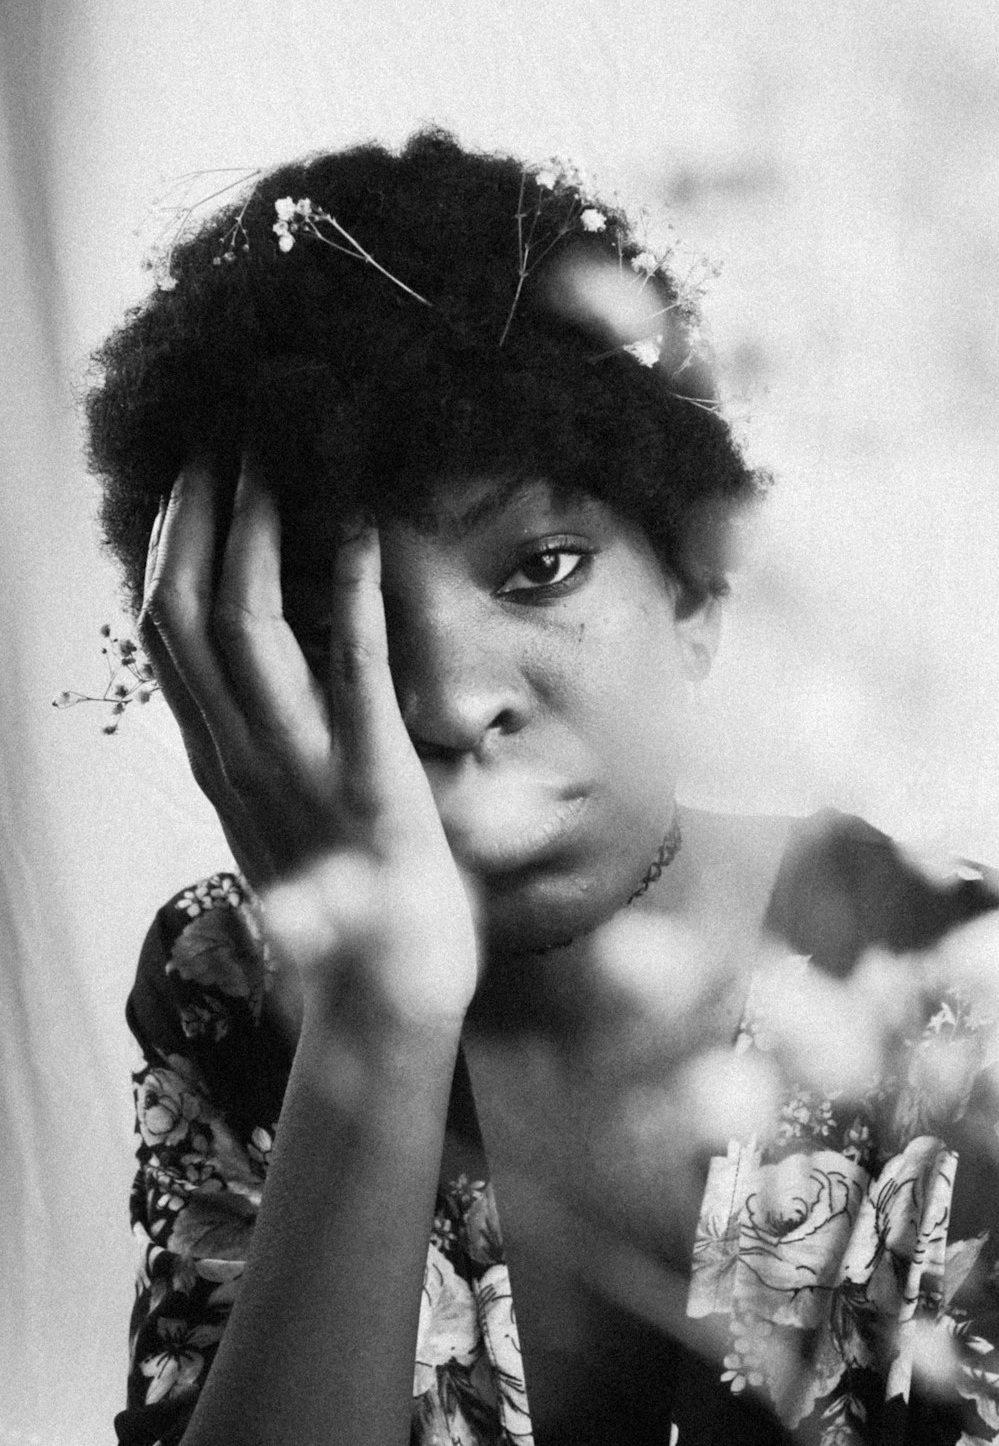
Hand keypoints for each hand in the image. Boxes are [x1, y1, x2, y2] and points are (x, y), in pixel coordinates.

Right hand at [140, 459, 478, 1026]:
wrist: (380, 1010)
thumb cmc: (345, 917)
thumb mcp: (282, 825)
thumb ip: (263, 758)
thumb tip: (269, 694)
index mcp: (220, 763)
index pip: (168, 637)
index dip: (166, 550)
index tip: (183, 483)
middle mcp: (240, 758)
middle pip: (186, 615)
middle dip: (195, 517)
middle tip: (219, 440)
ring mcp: (298, 769)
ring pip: (243, 630)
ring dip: (254, 533)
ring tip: (274, 458)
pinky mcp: (370, 782)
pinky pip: (350, 671)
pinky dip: (350, 593)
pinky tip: (364, 528)